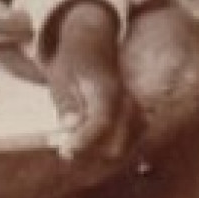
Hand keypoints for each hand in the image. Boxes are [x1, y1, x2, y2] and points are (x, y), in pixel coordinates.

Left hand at [45, 1, 140, 161]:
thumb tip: (69, 127)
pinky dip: (107, 147)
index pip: (101, 123)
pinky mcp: (137, 120)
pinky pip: (127, 144)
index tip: (64, 151)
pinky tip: (89, 140)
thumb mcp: (60, 77)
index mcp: (107, 90)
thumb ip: (66, 103)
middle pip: (115, 144)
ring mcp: (136, 112)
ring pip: (122, 149)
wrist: (94, 44)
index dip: (83, 141)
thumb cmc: (73, 61)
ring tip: (74, 141)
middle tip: (64, 148)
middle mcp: (127, 104)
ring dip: (98, 152)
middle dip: (90, 152)